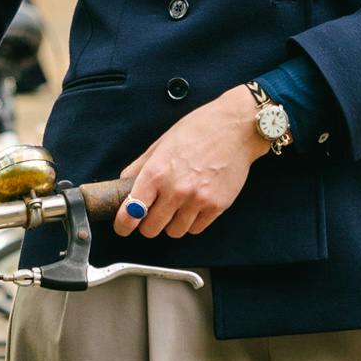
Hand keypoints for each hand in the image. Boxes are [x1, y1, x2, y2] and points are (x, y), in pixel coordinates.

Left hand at [115, 86, 267, 240]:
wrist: (236, 128)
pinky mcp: (217, 206)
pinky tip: (194, 205)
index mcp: (156, 172)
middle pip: (151, 229)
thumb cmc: (199, 129)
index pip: (131, 212)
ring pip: (174, 232)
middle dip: (148, 223)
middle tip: (153, 213)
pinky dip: (192, 221)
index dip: (123, 224)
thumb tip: (124, 183)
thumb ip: (141, 166)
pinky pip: (196, 229)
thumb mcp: (163, 143)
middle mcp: (176, 190)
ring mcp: (198, 200)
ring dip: (171, 223)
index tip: (123, 226)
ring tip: (177, 207)